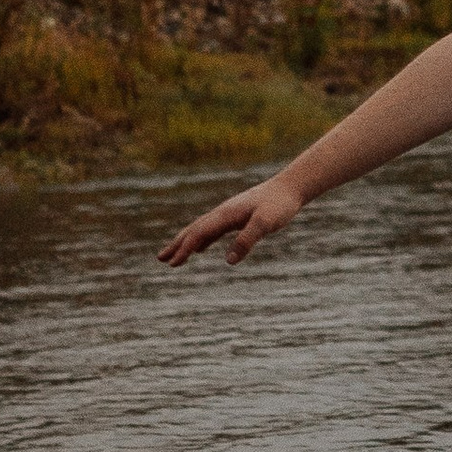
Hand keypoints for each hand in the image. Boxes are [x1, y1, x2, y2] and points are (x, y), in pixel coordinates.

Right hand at [159, 174, 303, 266]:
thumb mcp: (266, 223)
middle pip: (194, 230)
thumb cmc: (279, 204)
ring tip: (173, 256)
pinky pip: (214, 230)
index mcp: (226, 214)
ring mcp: (229, 214)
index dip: (184, 249)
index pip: (199, 233)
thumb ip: (247, 240)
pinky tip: (201, 249)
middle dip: (177, 245)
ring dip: (186, 243)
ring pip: (202, 230)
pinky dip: (203, 240)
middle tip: (160, 259)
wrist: (291, 187)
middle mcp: (223, 213)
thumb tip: (228, 261)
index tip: (172, 264)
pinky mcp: (237, 217)